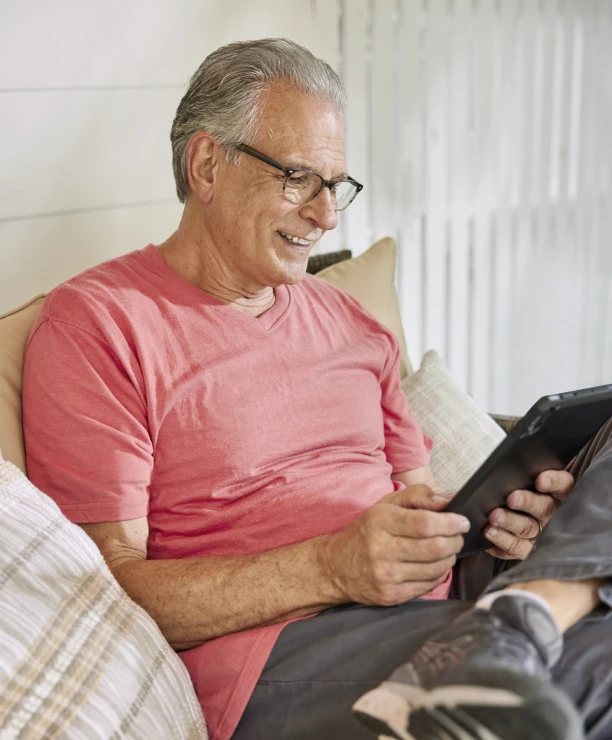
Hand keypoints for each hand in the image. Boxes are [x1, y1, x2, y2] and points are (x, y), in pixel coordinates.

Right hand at [317, 485, 469, 605]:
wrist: (334, 567)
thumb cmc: (365, 532)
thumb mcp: (385, 505)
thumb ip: (417, 496)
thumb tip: (448, 502)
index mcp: (379, 521)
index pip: (425, 523)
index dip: (450, 523)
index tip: (462, 522)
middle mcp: (381, 549)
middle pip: (434, 548)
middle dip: (455, 541)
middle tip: (458, 536)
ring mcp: (385, 575)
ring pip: (435, 569)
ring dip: (450, 558)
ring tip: (448, 550)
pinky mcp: (390, 596)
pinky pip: (427, 586)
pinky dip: (438, 574)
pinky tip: (435, 565)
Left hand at [485, 470, 574, 559]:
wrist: (511, 521)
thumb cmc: (520, 490)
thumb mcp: (527, 480)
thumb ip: (525, 474)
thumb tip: (510, 464)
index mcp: (557, 494)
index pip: (563, 485)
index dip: (553, 482)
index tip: (540, 480)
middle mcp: (552, 514)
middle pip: (544, 508)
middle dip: (527, 502)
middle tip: (512, 498)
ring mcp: (541, 534)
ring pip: (528, 528)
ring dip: (510, 522)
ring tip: (494, 517)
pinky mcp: (528, 550)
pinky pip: (517, 548)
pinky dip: (502, 541)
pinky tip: (489, 533)